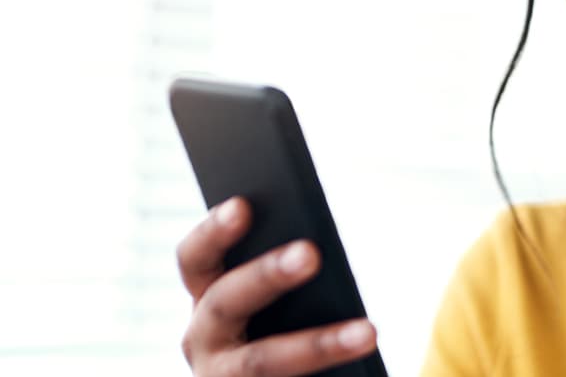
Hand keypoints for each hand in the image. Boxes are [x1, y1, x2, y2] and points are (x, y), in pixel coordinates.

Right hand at [178, 196, 377, 375]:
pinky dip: (325, 369)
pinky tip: (363, 352)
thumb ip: (286, 269)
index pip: (196, 258)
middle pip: (226, 301)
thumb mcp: (274, 297)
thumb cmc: (280, 326)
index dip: (214, 231)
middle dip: (267, 275)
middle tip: (310, 253)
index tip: (243, 205)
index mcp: (206, 295)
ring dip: (317, 345)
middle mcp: (202, 337)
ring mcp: (219, 376)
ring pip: (262, 360)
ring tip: (369, 332)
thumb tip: (318, 251)